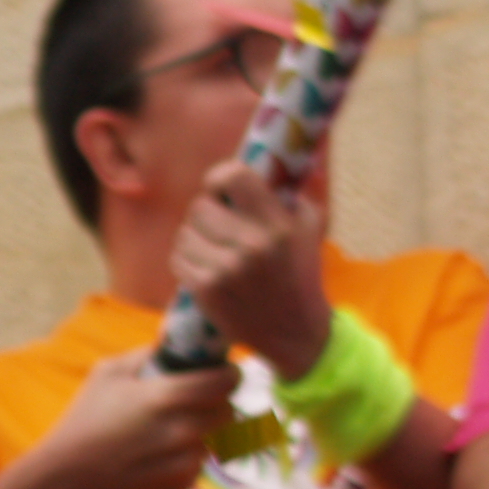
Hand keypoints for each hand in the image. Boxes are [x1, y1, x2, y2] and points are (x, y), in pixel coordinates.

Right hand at [21, 350, 239, 488]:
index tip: (219, 374)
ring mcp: (185, 460)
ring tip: (159, 436)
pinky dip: (183, 460)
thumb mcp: (108, 373)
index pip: (228, 381)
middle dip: (212, 405)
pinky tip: (153, 459)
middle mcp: (185, 429)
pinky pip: (197, 464)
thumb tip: (177, 342)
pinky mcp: (182, 484)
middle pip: (227, 410)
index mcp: (170, 397)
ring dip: (196, 435)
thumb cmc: (84, 421)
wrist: (64, 480)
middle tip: (187, 405)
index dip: (228, 375)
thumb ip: (149, 353)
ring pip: (211, 439)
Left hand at [171, 161, 331, 379]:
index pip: (233, 176)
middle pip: (200, 206)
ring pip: (185, 233)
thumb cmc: (300, 273)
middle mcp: (253, 245)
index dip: (219, 177)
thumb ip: (297, 192)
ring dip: (195, 238)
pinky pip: (178, 258)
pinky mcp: (207, 291)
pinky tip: (206, 269)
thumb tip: (291, 156)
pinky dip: (187, 261)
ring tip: (214, 251)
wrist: (296, 332)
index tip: (221, 188)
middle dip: (207, 214)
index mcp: (278, 225)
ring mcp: (227, 269)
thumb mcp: (311, 228)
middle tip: (220, 227)